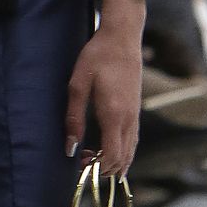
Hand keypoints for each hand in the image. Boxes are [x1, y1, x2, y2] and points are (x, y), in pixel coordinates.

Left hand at [64, 0, 146, 177]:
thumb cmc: (97, 57)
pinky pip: (132, 141)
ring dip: (113, 161)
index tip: (80, 164)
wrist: (122, 37)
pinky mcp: (136, 110)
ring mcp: (135, 115)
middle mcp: (129, 119)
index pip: (113, 157)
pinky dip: (121, 152)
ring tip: (91, 156)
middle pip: (123, 160)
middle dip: (103, 169)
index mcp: (114, 115)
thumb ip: (73, 119)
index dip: (98, 169)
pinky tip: (107, 149)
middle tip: (82, 161)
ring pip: (130, 152)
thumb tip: (70, 148)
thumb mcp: (77, 85)